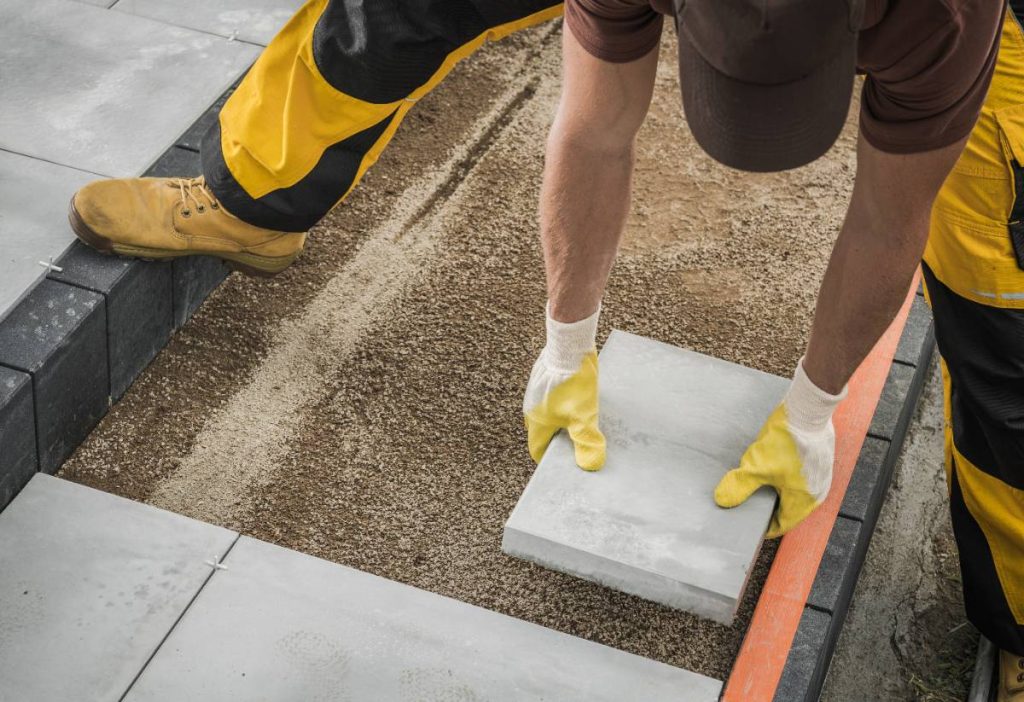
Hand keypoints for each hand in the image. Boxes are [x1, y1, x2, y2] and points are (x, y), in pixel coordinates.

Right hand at [522, 305, 605, 470]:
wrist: (568, 346)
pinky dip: (563, 404)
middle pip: (543, 433)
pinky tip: (579, 400)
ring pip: (547, 414)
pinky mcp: (543, 378)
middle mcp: (531, 408)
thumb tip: (591, 466)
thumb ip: (587, 442)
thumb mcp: (584, 417)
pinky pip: (551, 398)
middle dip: (559, 441)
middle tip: (579, 443)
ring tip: (582, 421)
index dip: (551, 459)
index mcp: (537, 422)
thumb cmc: (573, 383)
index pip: (538, 450)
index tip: (567, 462)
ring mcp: (536, 392)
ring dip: (562, 421)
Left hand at [714, 359, 845, 537]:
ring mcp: (821, 476)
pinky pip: (801, 477)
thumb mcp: (756, 465)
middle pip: (789, 510)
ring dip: (777, 492)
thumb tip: (722, 500)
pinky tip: (773, 468)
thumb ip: (739, 485)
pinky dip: (786, 478)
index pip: (782, 525)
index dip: (763, 527)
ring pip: (795, 493)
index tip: (747, 524)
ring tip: (757, 485)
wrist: (809, 410)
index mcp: (804, 501)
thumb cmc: (786, 441)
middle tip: (748, 503)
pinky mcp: (820, 461)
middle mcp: (817, 493)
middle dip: (768, 509)